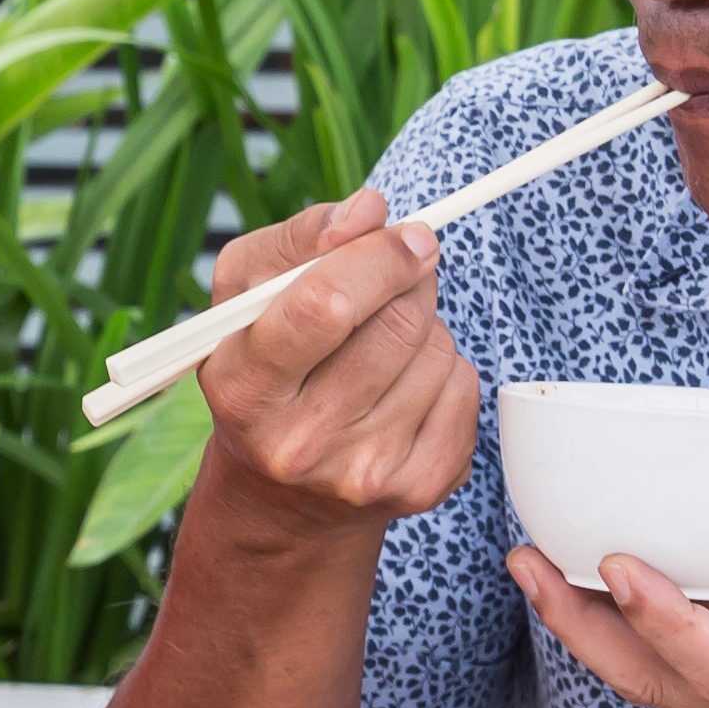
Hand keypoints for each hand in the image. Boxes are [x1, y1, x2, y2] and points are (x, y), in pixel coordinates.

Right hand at [188, 191, 481, 533]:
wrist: (281, 495)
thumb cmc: (263, 367)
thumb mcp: (246, 295)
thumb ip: (299, 238)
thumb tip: (369, 212)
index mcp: (243, 388)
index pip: (324, 305)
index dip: (378, 257)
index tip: (406, 235)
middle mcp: (299, 442)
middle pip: (396, 324)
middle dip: (408, 281)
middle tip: (398, 275)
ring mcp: (362, 472)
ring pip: (437, 352)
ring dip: (423, 327)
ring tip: (383, 345)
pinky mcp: (418, 488)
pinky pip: (465, 389)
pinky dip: (446, 370)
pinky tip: (405, 385)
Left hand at [511, 393, 708, 707]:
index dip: (663, 620)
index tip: (616, 564)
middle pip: (654, 683)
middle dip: (582, 626)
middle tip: (525, 560)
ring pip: (657, 681)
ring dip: (594, 628)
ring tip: (538, 564)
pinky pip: (683, 665)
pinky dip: (637, 625)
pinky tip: (611, 573)